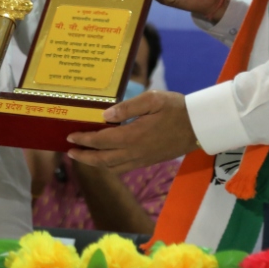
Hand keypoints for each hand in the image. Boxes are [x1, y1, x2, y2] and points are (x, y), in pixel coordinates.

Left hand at [66, 90, 197, 171]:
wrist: (199, 126)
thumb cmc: (176, 108)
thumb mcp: (153, 100)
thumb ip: (127, 107)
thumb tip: (104, 116)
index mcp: (133, 136)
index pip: (101, 141)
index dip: (84, 140)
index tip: (70, 137)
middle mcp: (135, 152)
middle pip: (103, 160)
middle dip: (84, 156)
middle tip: (69, 151)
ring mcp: (142, 159)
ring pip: (112, 167)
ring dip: (95, 163)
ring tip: (83, 156)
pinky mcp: (148, 161)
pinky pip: (123, 168)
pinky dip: (109, 165)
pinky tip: (106, 158)